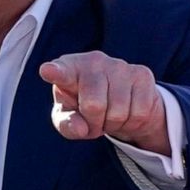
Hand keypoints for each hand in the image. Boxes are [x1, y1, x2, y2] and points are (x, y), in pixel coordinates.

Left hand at [39, 51, 168, 154]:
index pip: (61, 72)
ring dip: (114, 124)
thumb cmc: (84, 106)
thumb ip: (67, 124)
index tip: (47, 71)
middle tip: (94, 120)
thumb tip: (80, 128)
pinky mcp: (141, 74)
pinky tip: (127, 111)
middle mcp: (93, 60)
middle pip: (94, 106)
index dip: (55, 72)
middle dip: (95, 123)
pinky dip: (132, 122)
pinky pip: (139, 112)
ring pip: (119, 112)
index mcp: (69, 68)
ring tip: (109, 115)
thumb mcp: (69, 117)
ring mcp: (119, 65)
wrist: (119, 99)